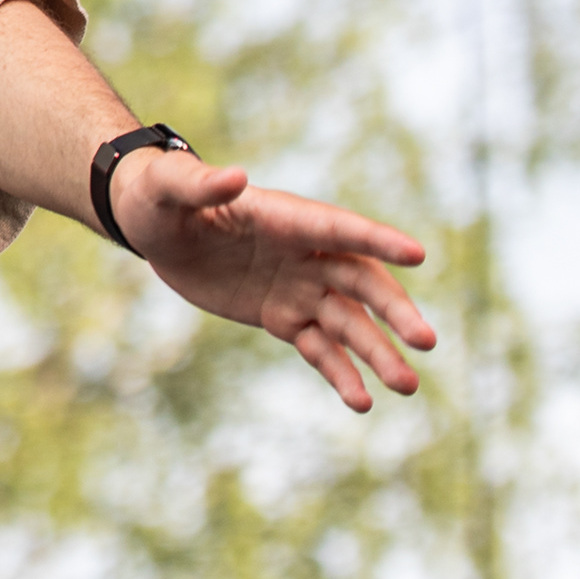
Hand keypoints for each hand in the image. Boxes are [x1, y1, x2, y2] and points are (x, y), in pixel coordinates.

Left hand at [111, 148, 437, 410]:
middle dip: (394, 311)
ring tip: (406, 387)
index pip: (338, 229)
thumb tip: (234, 176)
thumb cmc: (160, 194)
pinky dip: (340, 373)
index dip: (376, 241)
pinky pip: (318, 348)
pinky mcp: (282, 316)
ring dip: (378, 352)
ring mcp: (297, 286)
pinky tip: (361, 402)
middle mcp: (303, 252)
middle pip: (360, 282)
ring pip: (348, 322)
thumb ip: (201, 184)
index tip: (417, 255)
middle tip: (427, 341)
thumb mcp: (169, 187)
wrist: (152, 226)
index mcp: (284, 216)